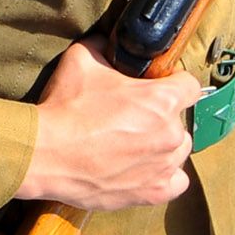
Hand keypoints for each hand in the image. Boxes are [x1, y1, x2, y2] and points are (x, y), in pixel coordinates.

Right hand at [17, 39, 197, 210]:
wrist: (45, 154)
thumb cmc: (65, 108)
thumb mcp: (82, 59)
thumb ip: (105, 46)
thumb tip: (110, 42)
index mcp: (162, 99)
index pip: (190, 85)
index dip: (171, 82)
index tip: (154, 86)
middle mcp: (171, 133)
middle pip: (181, 119)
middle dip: (161, 116)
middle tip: (131, 118)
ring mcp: (164, 166)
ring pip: (178, 150)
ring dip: (162, 145)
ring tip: (133, 144)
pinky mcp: (153, 192)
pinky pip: (175, 182)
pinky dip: (163, 175)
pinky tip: (143, 168)